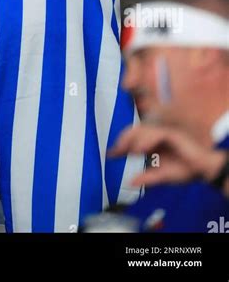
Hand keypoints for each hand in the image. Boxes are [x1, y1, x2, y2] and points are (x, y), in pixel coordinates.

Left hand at [108, 123, 225, 188]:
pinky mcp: (172, 134)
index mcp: (151, 144)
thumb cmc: (183, 170)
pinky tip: (140, 150)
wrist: (201, 170)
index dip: (120, 146)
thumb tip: (130, 182)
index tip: (110, 155)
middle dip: (123, 139)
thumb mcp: (162, 177)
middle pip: (134, 130)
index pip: (132, 140)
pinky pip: (156, 134)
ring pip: (142, 129)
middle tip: (116, 151)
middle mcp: (155, 136)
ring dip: (133, 139)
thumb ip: (147, 178)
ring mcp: (163, 133)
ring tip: (126, 151)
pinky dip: (147, 141)